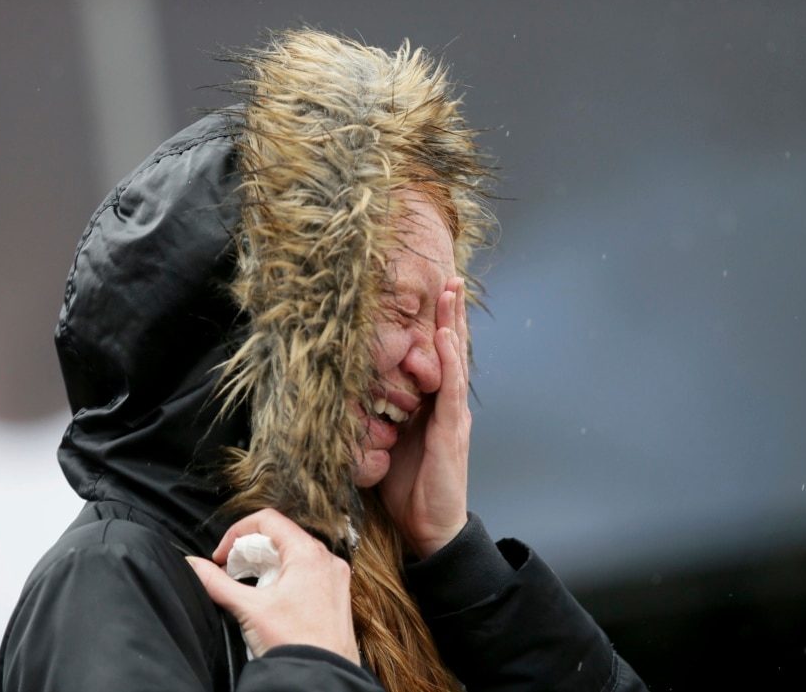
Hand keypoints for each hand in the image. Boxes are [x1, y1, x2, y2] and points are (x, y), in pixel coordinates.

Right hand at [185, 508, 358, 663]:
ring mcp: (334, 577)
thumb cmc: (295, 644)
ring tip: (248, 586)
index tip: (222, 556)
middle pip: (281, 536)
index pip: (268, 519)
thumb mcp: (249, 609)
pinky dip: (285, 576)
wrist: (322, 677)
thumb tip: (193, 565)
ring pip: (295, 554)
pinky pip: (308, 572)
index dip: (238, 533)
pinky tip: (271, 598)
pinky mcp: (336, 594)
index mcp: (308, 554)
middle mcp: (326, 560)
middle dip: (250, 550)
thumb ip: (217, 583)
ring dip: (267, 564)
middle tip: (231, 572)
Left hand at [379, 277, 469, 557]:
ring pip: (455, 361)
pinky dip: (449, 361)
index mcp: (433, 407)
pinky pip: (451, 390)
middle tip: (452, 278)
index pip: (437, 358)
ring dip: (453, 325)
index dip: (438, 325)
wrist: (429, 527)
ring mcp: (453, 416)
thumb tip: (350, 397)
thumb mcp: (388, 443)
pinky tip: (445, 337)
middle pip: (451, 350)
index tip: (435, 294)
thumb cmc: (409, 488)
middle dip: (451, 313)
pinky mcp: (452, 431)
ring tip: (451, 294)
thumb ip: (381, 417)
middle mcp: (447, 406)